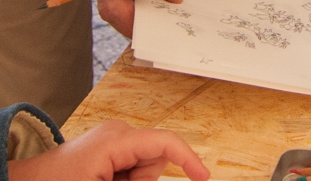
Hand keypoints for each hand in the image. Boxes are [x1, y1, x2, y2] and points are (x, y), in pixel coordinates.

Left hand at [5, 118, 209, 180]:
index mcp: (117, 139)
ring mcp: (112, 142)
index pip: (165, 143)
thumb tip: (160, 178)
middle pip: (154, 161)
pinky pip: (130, 171)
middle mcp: (118, 134)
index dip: (188, 159)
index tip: (203, 178)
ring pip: (143, 170)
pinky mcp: (107, 152)